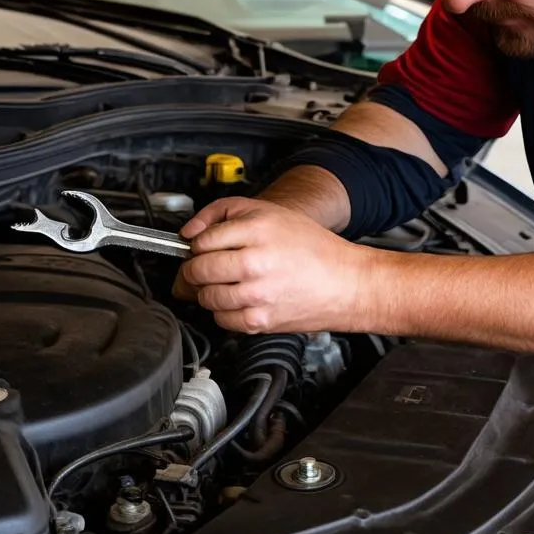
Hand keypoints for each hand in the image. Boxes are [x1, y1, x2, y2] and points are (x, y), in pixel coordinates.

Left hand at [175, 199, 369, 333]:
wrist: (345, 283)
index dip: (199, 244)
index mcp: (258, 229)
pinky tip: (242, 298)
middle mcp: (255, 261)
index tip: (206, 248)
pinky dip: (225, 311)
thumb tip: (189, 232)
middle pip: (197, 270)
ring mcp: (256, 294)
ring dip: (210, 290)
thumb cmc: (312, 248)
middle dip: (198, 268)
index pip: (201, 241)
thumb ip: (223, 212)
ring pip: (205, 296)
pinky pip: (220, 319)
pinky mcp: (259, 321)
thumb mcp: (270, 212)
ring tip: (230, 282)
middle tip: (210, 266)